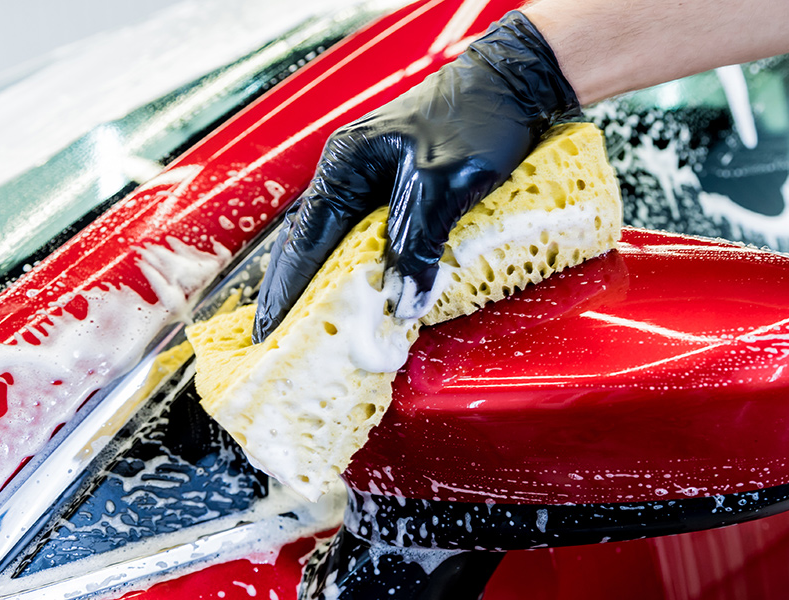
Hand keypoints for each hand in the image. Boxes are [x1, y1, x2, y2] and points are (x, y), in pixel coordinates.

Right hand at [252, 11, 579, 341]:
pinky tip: (372, 303)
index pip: (304, 240)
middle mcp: (353, 175)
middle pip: (316, 247)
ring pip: (347, 249)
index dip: (286, 290)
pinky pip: (378, 245)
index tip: (269, 332)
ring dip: (335, 289)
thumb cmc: (478, 118)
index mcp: (345, 165)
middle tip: (282, 344)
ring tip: (319, 334)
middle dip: (300, 295)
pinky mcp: (406, 196)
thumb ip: (417, 241)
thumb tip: (401, 302)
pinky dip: (371, 275)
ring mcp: (378, 185)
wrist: (519, 86)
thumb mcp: (443, 182)